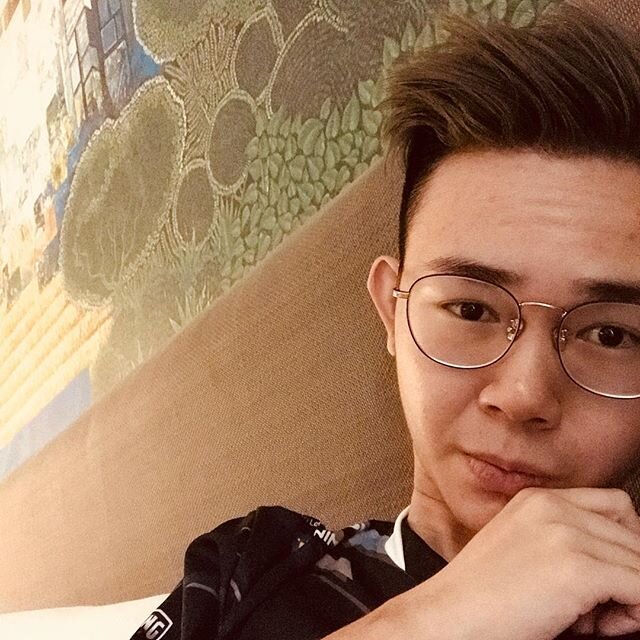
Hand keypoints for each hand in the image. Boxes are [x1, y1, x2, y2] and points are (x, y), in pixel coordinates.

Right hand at [384, 487, 639, 639]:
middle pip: (633, 534)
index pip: (615, 507)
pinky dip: (634, 614)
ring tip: (591, 621)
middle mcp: (552, 507)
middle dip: (630, 573)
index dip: (627, 543)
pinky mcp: (577, 569)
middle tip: (602, 610)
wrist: (447, 619)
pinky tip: (591, 626)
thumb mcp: (522, 552)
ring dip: (632, 596)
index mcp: (537, 500)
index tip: (617, 578)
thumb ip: (565, 544)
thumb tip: (622, 567)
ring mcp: (565, 534)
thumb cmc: (478, 599)